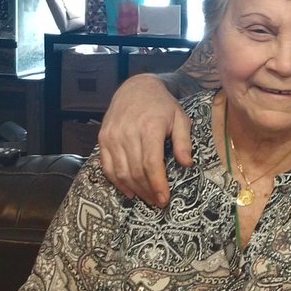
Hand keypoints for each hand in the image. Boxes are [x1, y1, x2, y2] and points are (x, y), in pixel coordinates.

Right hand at [97, 73, 191, 206]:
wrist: (136, 88)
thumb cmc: (162, 105)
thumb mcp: (180, 118)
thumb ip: (183, 141)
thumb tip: (186, 164)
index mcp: (149, 128)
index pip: (151, 163)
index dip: (157, 184)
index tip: (165, 199)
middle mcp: (128, 133)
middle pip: (135, 171)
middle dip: (147, 191)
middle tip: (158, 202)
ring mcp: (112, 137)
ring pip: (120, 172)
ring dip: (134, 189)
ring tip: (146, 198)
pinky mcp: (103, 139)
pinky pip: (107, 166)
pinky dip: (116, 182)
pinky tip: (128, 191)